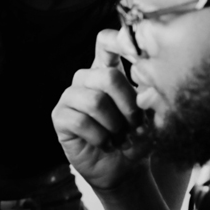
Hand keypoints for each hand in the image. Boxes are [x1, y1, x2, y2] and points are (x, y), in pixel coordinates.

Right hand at [52, 29, 149, 189]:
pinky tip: (106, 144)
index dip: (117, 40)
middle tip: (136, 125)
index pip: (105, 42)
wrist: (124, 169)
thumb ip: (147, 98)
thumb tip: (147, 88)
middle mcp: (87, 78)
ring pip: (96, 101)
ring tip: (121, 138)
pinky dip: (101, 138)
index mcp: (108, 70)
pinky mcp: (60, 116)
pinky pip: (81, 121)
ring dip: (115, 125)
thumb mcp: (149, 116)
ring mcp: (71, 96)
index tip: (136, 52)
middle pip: (108, 76)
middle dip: (128, 105)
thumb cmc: (137, 138)